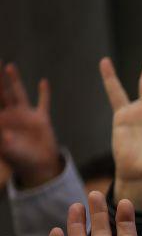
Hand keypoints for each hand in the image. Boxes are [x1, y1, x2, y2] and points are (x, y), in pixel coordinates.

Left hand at [0, 62, 60, 187]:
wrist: (38, 168)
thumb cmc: (19, 160)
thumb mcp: (8, 150)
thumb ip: (6, 141)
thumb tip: (7, 134)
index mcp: (0, 121)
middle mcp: (10, 115)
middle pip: (2, 93)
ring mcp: (25, 116)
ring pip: (18, 93)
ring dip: (14, 80)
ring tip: (9, 66)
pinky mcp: (41, 119)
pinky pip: (43, 104)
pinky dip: (44, 94)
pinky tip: (43, 82)